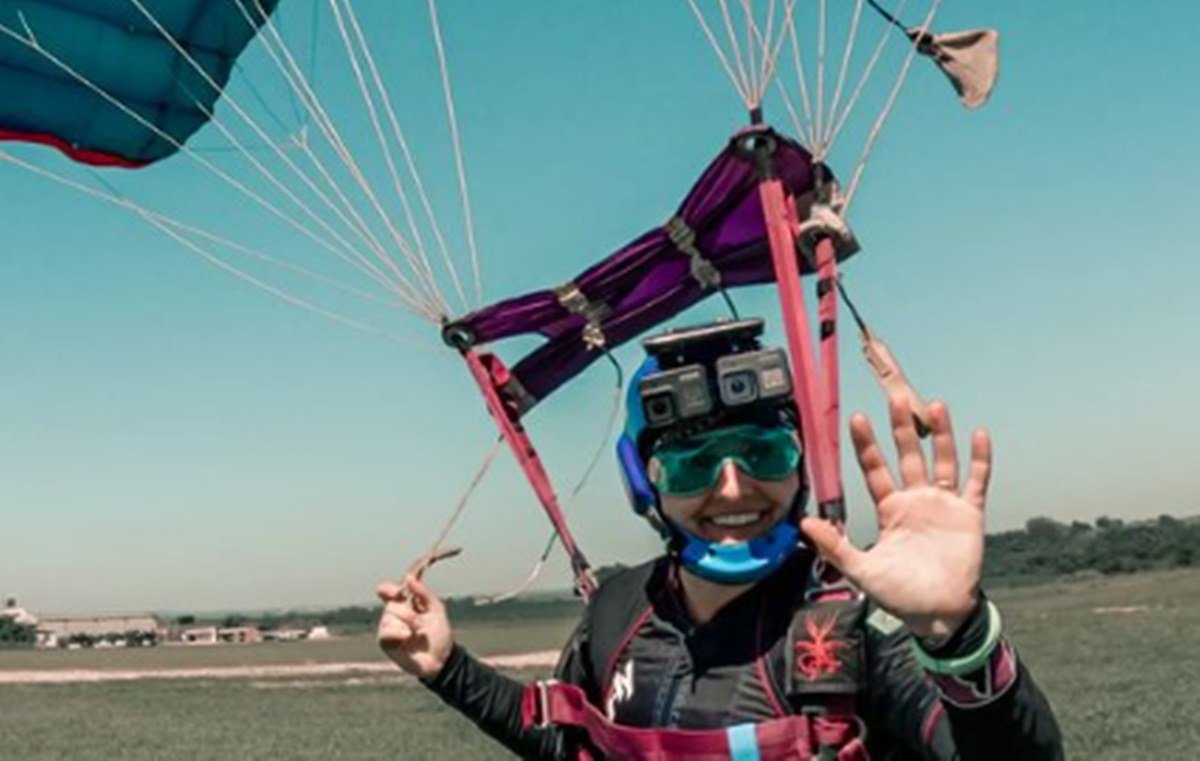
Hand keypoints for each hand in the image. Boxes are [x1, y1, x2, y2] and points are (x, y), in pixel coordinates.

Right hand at [376, 574, 453, 678]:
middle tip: (421, 624)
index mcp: (405, 604)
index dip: (388, 589)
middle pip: (391, 606)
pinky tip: (407, 637)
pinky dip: (397, 633)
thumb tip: (408, 577)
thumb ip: (423, 592)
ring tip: (416, 633)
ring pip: (387, 619)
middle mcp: (394, 615)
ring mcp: (389, 629)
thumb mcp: (436, 609)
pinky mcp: (387, 644)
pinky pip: (385, 634)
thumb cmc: (439, 633)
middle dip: (407, 613)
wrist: (442, 658)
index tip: (396, 592)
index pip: (388, 591)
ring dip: (405, 624)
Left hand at [802, 399, 990, 641]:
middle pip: (908, 456)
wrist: (937, 614)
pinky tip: (978, 433)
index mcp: (889, 510)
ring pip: (941, 461)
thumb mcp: (860, 570)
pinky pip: (976, 481)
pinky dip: (979, 459)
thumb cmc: (898, 594)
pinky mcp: (969, 514)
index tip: (857, 419)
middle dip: (901, 428)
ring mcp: (943, 505)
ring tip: (936, 406)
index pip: (875, 469)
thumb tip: (803, 524)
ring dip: (941, 435)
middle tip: (895, 397)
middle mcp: (915, 501)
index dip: (867, 446)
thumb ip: (834, 546)